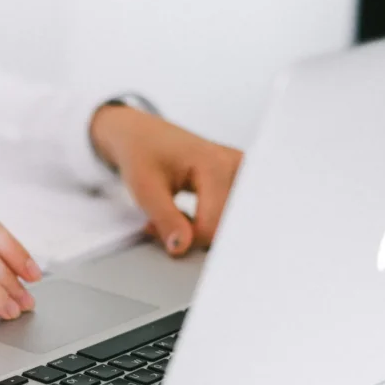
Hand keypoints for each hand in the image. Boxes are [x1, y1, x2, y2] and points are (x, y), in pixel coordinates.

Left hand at [91, 105, 242, 255]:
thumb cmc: (141, 154)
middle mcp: (237, 166)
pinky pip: (230, 216)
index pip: (211, 226)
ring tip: (178, 215)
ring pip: (228, 224)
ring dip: (202, 229)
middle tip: (166, 224)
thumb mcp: (144, 188)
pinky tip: (192, 213)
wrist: (143, 136)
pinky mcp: (241, 180)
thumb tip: (181, 248)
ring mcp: (243, 172)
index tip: (155, 229)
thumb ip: (165, 219)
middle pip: (224, 227)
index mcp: (216, 165)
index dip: (183, 238)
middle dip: (193, 235)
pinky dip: (209, 222)